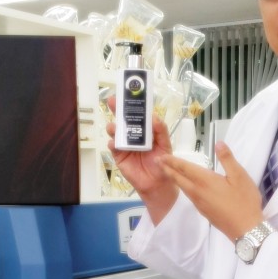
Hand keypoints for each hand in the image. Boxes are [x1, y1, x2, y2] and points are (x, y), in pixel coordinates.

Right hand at [107, 97, 178, 222]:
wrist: (158, 184)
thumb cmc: (163, 162)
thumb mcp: (165, 145)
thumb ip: (161, 130)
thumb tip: (153, 117)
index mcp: (146, 130)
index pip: (138, 114)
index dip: (132, 104)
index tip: (128, 94)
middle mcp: (134, 135)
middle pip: (123, 119)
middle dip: (117, 109)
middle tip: (112, 101)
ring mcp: (125, 144)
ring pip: (116, 132)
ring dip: (114, 127)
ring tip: (115, 127)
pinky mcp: (119, 156)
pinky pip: (113, 147)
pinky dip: (112, 143)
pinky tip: (114, 143)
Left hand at [158, 141, 263, 240]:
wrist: (245, 229)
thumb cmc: (244, 201)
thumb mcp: (240, 176)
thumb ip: (227, 159)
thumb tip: (218, 143)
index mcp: (205, 181)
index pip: (184, 168)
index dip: (172, 161)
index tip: (161, 156)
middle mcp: (198, 191)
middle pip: (179, 178)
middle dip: (167, 169)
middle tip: (157, 162)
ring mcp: (199, 203)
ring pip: (182, 187)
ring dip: (173, 178)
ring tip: (168, 171)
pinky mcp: (203, 211)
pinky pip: (188, 195)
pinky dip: (182, 187)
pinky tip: (185, 187)